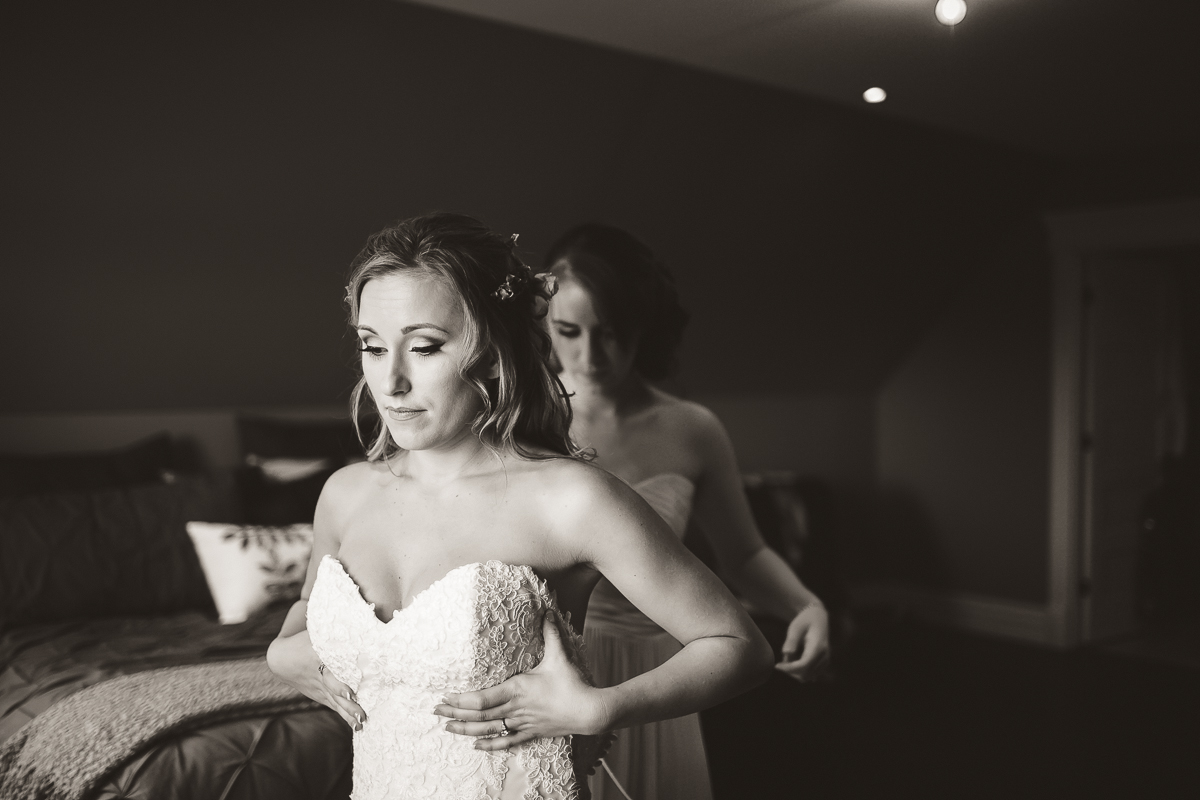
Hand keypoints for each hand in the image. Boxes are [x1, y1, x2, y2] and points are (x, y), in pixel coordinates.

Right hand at [267, 634, 365, 730]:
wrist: (283, 657)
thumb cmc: (304, 637)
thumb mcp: (316, 631)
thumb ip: (332, 627)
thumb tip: (354, 614)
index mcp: (315, 657)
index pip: (328, 670)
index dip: (338, 682)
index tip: (349, 691)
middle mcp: (317, 676)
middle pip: (334, 690)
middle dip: (347, 702)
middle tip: (361, 712)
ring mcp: (320, 689)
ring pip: (336, 702)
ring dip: (349, 712)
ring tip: (362, 721)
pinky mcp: (322, 696)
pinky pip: (335, 706)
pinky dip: (346, 716)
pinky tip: (358, 727)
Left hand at [433, 615, 603, 750]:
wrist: (590, 711)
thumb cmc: (573, 683)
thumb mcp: (559, 655)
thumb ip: (550, 633)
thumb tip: (547, 611)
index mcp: (517, 688)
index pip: (481, 699)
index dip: (461, 700)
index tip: (446, 696)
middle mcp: (515, 708)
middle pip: (479, 715)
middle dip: (455, 714)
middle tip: (436, 711)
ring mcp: (522, 722)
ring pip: (489, 730)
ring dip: (466, 730)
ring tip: (448, 728)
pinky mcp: (531, 732)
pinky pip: (506, 741)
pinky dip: (490, 744)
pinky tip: (476, 745)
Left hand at [775, 601, 829, 681]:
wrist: (817, 617)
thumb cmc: (804, 621)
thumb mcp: (795, 627)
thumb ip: (791, 640)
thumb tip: (786, 654)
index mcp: (818, 647)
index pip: (803, 665)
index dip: (789, 669)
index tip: (777, 665)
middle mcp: (824, 656)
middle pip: (805, 674)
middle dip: (790, 672)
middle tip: (780, 663)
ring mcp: (825, 661)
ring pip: (808, 677)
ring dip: (795, 673)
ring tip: (786, 661)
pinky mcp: (824, 663)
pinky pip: (811, 674)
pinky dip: (801, 672)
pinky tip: (793, 662)